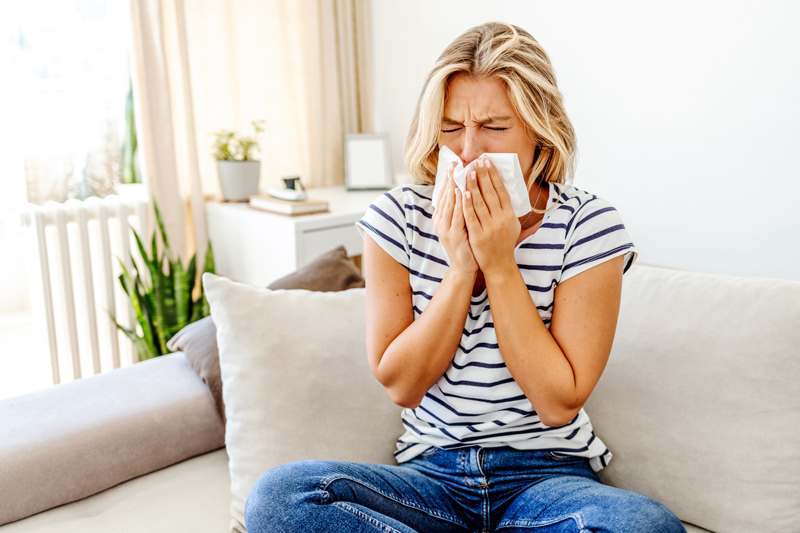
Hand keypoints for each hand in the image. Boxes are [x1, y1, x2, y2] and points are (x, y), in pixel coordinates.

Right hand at [433, 162, 477, 274]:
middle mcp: (440, 221)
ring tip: (459, 171)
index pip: (444, 194)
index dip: (448, 178)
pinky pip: (457, 215)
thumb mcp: (461, 223)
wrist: (464, 267)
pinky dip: (460, 203)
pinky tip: (463, 191)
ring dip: (455, 186)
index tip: (453, 164)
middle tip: (455, 162)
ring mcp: (445, 228)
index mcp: (441, 217)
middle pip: (445, 195)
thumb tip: (464, 189)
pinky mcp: (453, 235)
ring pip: (450, 203)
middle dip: (451, 178)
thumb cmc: (466, 244)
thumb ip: (460, 209)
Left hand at [461, 158, 519, 274]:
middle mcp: (501, 219)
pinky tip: (462, 192)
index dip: (494, 175)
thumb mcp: (512, 225)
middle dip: (483, 175)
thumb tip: (503, 189)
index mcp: (509, 215)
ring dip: (473, 185)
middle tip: (477, 161)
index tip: (488, 162)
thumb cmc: (504, 242)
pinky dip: (467, 204)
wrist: (499, 265)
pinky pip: (471, 217)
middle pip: (491, 193)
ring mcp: (489, 227)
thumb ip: (507, 209)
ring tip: (468, 171)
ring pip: (480, 202)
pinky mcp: (478, 236)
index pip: (501, 190)